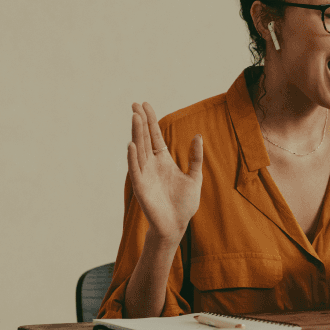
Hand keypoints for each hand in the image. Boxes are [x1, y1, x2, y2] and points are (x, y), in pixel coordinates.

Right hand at [127, 102, 203, 242]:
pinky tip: (131, 144)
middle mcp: (151, 164)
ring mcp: (145, 174)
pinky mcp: (141, 186)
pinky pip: (135, 169)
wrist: (177, 225)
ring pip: (139, 150)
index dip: (151, 121)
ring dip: (136, 134)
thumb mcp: (195, 177)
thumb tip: (198, 136)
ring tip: (134, 117)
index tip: (145, 105)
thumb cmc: (184, 204)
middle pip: (144, 138)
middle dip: (140, 122)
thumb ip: (195, 157)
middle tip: (135, 104)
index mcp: (164, 160)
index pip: (155, 136)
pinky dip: (133, 157)